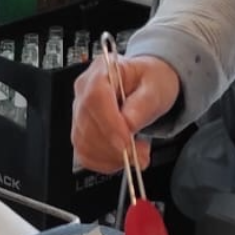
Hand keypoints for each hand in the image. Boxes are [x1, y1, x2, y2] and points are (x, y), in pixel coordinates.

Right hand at [71, 54, 180, 173]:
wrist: (145, 87)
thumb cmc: (149, 81)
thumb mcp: (156, 85)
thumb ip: (143, 103)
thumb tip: (129, 124)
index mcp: (101, 71)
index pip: (95, 99)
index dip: (109, 124)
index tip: (126, 142)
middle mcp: (84, 92)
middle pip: (86, 125)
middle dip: (113, 147)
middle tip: (139, 154)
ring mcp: (78, 115)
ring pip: (84, 144)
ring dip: (111, 157)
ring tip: (135, 154)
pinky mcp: (81, 135)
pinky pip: (86, 156)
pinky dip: (105, 163)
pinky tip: (122, 159)